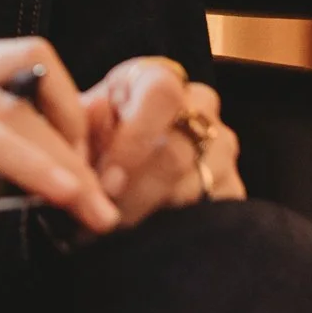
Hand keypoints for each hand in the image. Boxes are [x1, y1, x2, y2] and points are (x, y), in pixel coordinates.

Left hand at [86, 57, 243, 225]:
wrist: (132, 145)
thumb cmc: (102, 127)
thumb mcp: (84, 118)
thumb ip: (80, 129)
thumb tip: (78, 154)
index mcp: (160, 78)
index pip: (162, 96)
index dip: (133, 140)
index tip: (106, 180)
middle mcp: (202, 106)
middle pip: (175, 153)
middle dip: (132, 192)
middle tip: (101, 217)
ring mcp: (222, 147)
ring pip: (191, 188)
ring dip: (147, 214)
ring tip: (113, 228)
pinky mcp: (232, 186)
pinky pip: (208, 213)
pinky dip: (171, 228)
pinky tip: (143, 234)